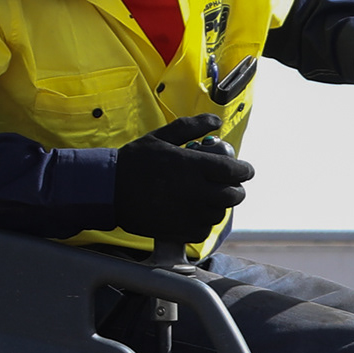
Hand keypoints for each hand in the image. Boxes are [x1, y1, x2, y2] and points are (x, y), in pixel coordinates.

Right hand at [112, 128, 254, 244]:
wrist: (109, 190)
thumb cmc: (135, 161)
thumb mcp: (161, 136)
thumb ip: (191, 127)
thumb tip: (216, 121)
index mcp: (194, 166)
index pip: (235, 171)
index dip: (245, 170)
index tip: (244, 170)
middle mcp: (196, 192)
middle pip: (234, 195)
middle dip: (235, 189)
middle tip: (228, 185)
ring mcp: (190, 214)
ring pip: (220, 213)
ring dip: (219, 205)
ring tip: (207, 197)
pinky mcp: (180, 231)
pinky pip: (204, 230)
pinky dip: (203, 222)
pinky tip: (193, 212)